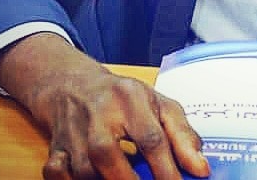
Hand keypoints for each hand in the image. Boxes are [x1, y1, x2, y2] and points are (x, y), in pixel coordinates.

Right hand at [0, 33, 209, 178]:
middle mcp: (98, 114)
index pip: (150, 138)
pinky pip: (56, 174)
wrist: (74, 85)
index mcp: (130, 98)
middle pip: (109, 156)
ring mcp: (73, 133)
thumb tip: (201, 169)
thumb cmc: (124, 99)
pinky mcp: (55, 149)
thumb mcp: (158, 105)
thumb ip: (182, 135)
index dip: (167, 170)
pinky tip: (93, 179)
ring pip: (84, 171)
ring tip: (128, 179)